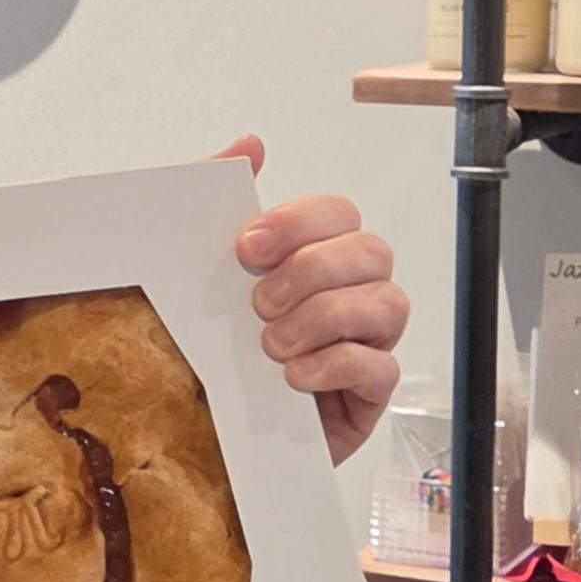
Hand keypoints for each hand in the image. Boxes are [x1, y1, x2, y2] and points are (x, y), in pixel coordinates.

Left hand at [209, 134, 408, 464]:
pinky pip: (381, 369)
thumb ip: (215, 202)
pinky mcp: (366, 398)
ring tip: (272, 346)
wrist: (195, 438)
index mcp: (311, 257)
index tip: (246, 247)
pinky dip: (337, 365)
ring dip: (326, 317)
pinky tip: (294, 378)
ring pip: (387, 304)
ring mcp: (364, 344)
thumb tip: (250, 143)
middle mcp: (348, 293)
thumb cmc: (204, 351)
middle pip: (370, 252)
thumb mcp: (193, 276)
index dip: (300, 222)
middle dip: (312, 270)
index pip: (337, 213)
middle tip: (258, 303)